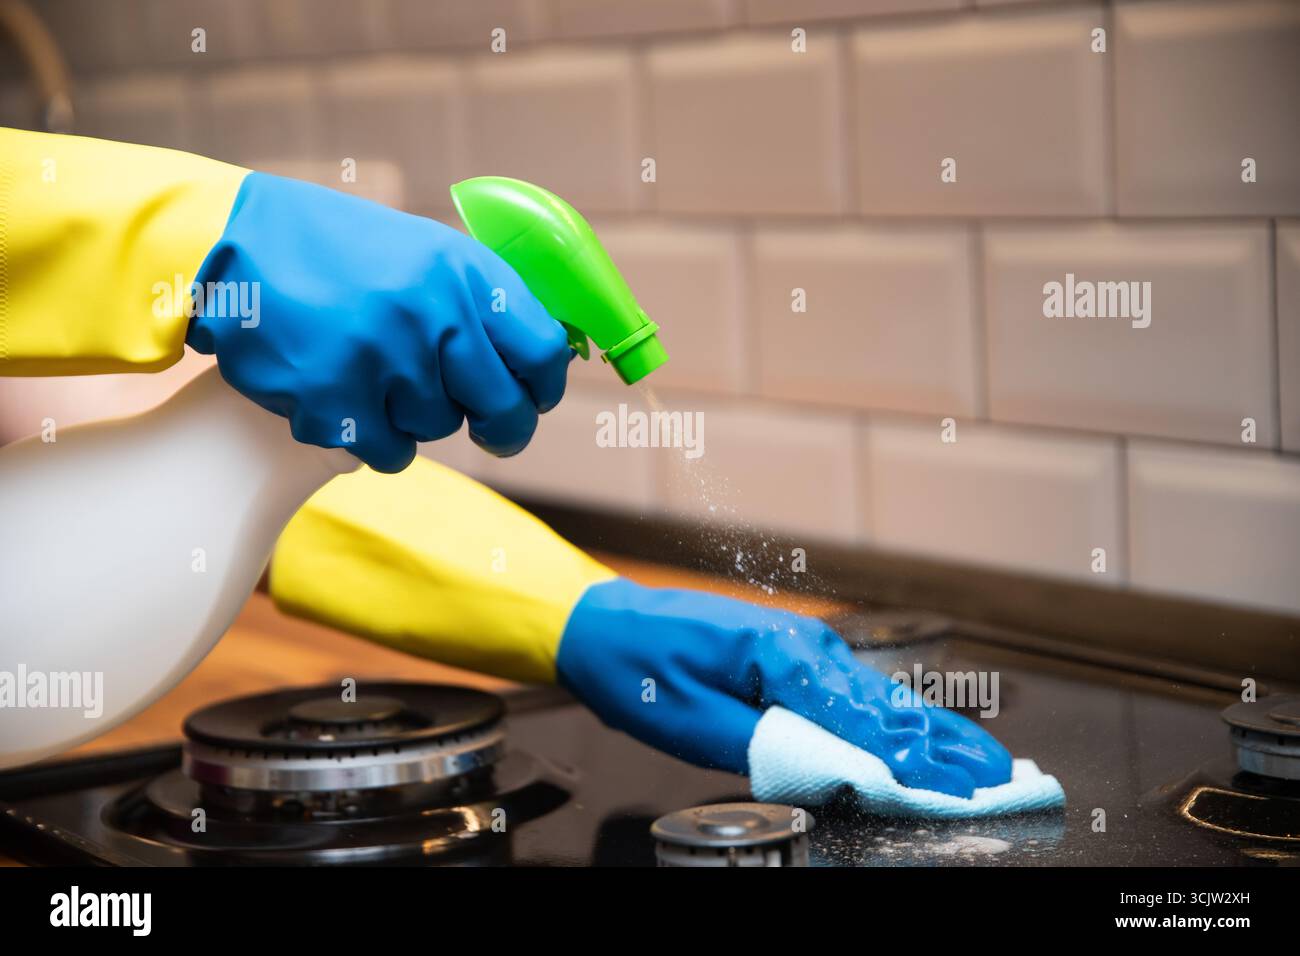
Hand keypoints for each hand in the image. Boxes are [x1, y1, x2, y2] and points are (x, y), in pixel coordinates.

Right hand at [187, 173, 570, 472]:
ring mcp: (382, 360)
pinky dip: (372, 438)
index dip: (543, 387)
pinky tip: (347, 398)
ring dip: (416, 417)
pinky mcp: (333, 399)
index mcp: (463, 273)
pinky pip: (386, 452)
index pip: (543, 352)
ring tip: (379, 376)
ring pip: (437, 430)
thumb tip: (541, 364)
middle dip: (503, 430)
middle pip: (503, 410)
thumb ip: (482, 304)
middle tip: (492, 432)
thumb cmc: (341, 253)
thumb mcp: (426, 253)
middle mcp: (431, 314)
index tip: (533, 399)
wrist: (235, 242)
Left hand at [556, 578, 1012, 797]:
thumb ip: (766, 747)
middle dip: (945, 745)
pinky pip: (854, 692)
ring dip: (932, 731)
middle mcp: (804, 643)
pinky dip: (895, 718)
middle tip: (1001, 777)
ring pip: (878, 696)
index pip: (863, 720)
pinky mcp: (792, 656)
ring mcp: (802, 646)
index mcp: (781, 654)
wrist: (604, 623)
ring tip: (983, 757)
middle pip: (887, 704)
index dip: (916, 762)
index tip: (961, 791)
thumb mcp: (692, 723)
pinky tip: (922, 734)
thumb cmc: (639, 669)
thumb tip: (831, 771)